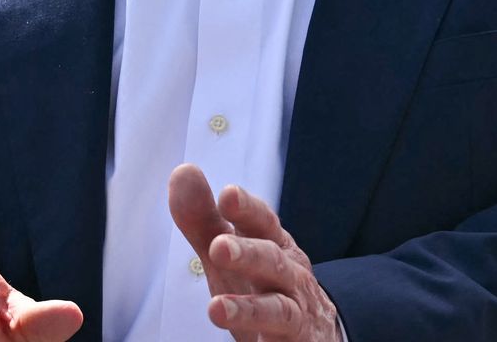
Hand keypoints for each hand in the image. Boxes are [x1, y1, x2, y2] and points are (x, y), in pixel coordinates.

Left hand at [168, 163, 342, 340]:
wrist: (314, 331)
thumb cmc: (263, 284)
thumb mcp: (231, 252)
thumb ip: (204, 218)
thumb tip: (182, 172)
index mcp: (274, 245)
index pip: (264, 223)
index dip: (248, 210)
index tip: (228, 195)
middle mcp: (289, 275)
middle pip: (273, 261)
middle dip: (248, 253)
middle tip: (219, 247)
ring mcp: (295, 311)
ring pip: (278, 308)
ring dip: (250, 309)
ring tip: (216, 309)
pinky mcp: (294, 341)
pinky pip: (279, 339)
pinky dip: (262, 339)